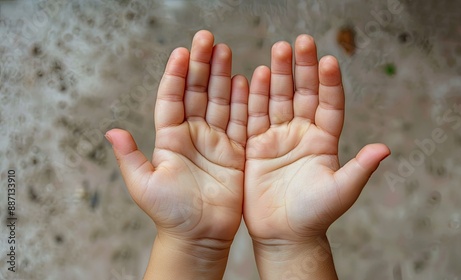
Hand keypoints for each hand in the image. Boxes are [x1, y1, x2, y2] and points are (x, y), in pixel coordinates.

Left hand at [106, 30, 248, 278]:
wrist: (198, 236)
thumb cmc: (169, 214)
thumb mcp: (144, 185)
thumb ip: (130, 157)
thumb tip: (112, 131)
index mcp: (170, 139)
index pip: (172, 98)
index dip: (176, 74)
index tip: (182, 52)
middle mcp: (193, 135)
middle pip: (198, 92)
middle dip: (202, 65)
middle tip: (207, 39)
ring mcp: (216, 142)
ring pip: (220, 101)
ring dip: (223, 76)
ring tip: (225, 51)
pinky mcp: (236, 153)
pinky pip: (241, 122)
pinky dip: (244, 102)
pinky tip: (245, 80)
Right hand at [244, 34, 389, 278]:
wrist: (284, 234)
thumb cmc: (315, 215)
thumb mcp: (341, 191)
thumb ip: (359, 168)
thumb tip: (385, 149)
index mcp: (325, 140)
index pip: (329, 104)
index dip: (330, 83)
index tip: (329, 61)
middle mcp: (302, 133)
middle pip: (303, 94)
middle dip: (302, 68)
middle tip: (300, 42)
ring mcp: (278, 137)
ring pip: (278, 99)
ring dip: (278, 75)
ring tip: (277, 50)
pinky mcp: (255, 146)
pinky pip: (254, 116)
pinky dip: (253, 97)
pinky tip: (252, 75)